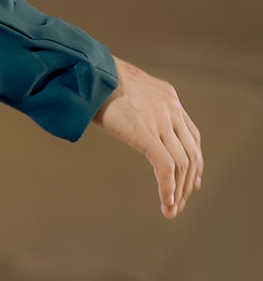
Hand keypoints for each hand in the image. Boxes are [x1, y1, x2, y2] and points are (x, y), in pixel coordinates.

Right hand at [91, 55, 202, 217]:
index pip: (192, 135)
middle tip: (182, 200)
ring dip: (179, 190)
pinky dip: (168, 188)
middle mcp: (171, 108)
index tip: (192, 180)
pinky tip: (166, 202)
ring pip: (182, 163)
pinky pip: (166, 167)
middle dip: (189, 180)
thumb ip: (131, 103)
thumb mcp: (121, 88)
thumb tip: (120, 114)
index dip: (194, 160)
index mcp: (168, 97)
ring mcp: (161, 120)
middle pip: (191, 151)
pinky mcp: (147, 133)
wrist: (85, 72)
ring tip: (172, 208)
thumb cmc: (93, 78)